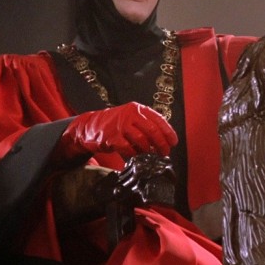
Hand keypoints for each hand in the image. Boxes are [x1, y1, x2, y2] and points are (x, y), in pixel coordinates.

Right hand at [58, 102, 177, 159]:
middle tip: (164, 153)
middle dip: (161, 144)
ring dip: (148, 150)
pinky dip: (133, 154)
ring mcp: (120, 125)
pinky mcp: (111, 137)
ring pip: (142, 140)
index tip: (173, 142)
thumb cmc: (115, 123)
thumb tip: (164, 138)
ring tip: (149, 155)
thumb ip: (146, 124)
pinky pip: (128, 149)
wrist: (90, 125)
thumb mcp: (131, 118)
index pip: (159, 120)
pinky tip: (134, 156)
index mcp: (138, 109)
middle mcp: (130, 114)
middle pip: (152, 130)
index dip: (168, 132)